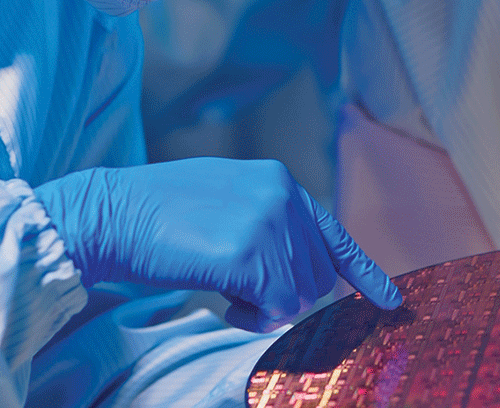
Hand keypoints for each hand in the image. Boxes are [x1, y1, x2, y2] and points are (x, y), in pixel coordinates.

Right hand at [34, 158, 401, 331]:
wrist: (110, 213)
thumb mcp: (227, 203)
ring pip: (302, 295)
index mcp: (279, 181)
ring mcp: (270, 222)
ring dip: (267, 307)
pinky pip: (277, 308)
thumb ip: (268, 226)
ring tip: (226, 289)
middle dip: (287, 296)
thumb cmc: (158, 216)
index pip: (334, 233)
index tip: (390, 301)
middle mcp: (284, 196)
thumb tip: (297, 271)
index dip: (364, 272)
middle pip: (318, 276)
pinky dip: (253, 317)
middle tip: (240, 292)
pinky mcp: (251, 253)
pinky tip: (223, 300)